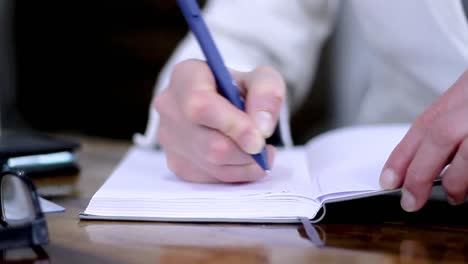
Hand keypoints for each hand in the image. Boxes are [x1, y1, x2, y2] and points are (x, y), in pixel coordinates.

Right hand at [154, 59, 284, 182]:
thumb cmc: (240, 89)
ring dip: (245, 164)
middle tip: (265, 147)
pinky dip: (236, 174)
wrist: (224, 104)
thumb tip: (261, 128)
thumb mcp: (262, 79)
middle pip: (210, 143)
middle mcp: (169, 106)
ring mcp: (168, 138)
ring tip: (260, 151)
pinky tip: (243, 158)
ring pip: (212, 164)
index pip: (201, 105)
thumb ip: (267, 94)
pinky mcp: (176, 163)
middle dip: (245, 151)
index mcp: (185, 76)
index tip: (259, 138)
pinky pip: (211, 178)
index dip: (233, 125)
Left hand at [380, 70, 467, 210]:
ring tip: (453, 195)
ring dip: (457, 180)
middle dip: (420, 172)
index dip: (402, 155)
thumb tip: (416, 163)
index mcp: (467, 89)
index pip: (426, 124)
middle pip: (442, 134)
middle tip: (410, 200)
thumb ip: (449, 123)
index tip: (388, 181)